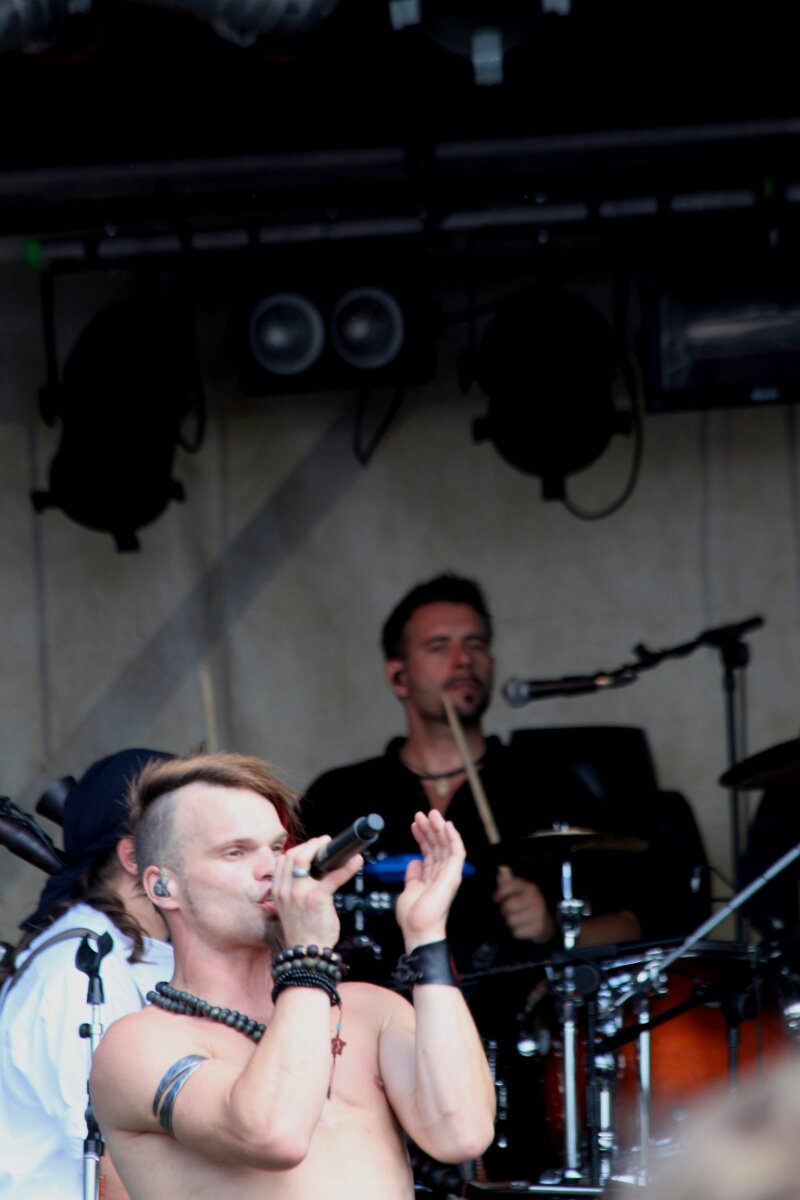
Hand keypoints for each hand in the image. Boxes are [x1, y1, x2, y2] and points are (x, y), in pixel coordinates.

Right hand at [272, 837, 361, 949]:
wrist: (307, 953)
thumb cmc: (303, 930)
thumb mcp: (290, 907)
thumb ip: (295, 889)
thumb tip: (314, 872)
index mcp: (278, 891)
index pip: (283, 860)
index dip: (298, 849)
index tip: (311, 846)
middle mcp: (285, 889)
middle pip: (294, 854)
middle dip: (311, 844)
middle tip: (325, 842)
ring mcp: (299, 893)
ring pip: (306, 858)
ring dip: (322, 848)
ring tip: (337, 848)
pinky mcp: (316, 898)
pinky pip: (332, 876)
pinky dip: (346, 867)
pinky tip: (356, 862)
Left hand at [394, 811, 465, 950]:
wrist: (418, 930)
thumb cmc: (414, 917)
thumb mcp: (409, 890)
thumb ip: (413, 875)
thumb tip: (414, 862)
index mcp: (432, 877)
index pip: (429, 851)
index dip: (422, 836)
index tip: (414, 825)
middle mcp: (442, 874)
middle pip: (437, 845)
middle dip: (429, 828)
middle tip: (421, 815)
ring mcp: (448, 874)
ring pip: (446, 844)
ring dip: (439, 827)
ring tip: (430, 814)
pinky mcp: (453, 875)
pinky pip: (456, 852)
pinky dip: (452, 837)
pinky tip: (445, 825)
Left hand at [492, 872, 555, 943]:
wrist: (546, 924)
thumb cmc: (528, 906)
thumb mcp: (520, 893)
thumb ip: (508, 884)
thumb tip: (499, 875)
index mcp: (530, 887)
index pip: (510, 885)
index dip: (500, 892)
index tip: (496, 899)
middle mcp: (535, 898)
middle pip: (507, 906)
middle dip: (505, 911)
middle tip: (511, 912)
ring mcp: (538, 913)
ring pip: (510, 920)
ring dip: (511, 923)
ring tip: (518, 921)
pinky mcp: (538, 927)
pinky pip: (516, 932)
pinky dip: (517, 932)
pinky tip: (524, 928)